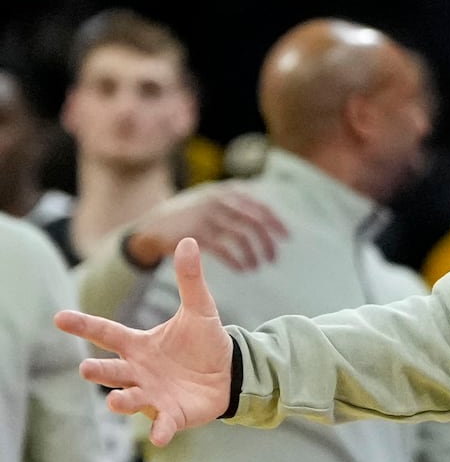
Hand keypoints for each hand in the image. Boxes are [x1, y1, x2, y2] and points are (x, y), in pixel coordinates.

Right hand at [56, 238, 233, 445]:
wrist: (230, 372)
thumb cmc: (205, 342)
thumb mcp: (201, 309)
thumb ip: (190, 280)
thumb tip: (188, 242)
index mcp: (139, 345)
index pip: (106, 333)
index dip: (84, 325)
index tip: (60, 318)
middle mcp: (139, 371)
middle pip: (112, 370)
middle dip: (99, 372)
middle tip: (86, 369)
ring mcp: (153, 394)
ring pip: (129, 398)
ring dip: (122, 400)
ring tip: (115, 400)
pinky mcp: (172, 414)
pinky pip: (162, 424)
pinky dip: (160, 430)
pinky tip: (160, 437)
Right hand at [122, 182, 286, 271]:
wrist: (151, 226)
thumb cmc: (188, 217)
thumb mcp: (210, 201)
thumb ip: (235, 205)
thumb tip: (268, 219)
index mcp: (226, 192)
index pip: (260, 207)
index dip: (276, 223)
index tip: (286, 238)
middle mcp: (219, 200)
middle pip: (255, 222)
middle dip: (267, 242)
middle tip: (272, 258)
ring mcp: (207, 216)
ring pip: (242, 237)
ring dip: (253, 254)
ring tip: (255, 266)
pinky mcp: (196, 234)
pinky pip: (225, 250)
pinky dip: (237, 261)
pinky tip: (242, 269)